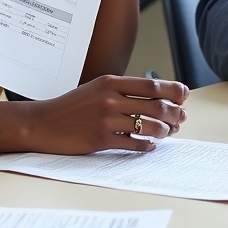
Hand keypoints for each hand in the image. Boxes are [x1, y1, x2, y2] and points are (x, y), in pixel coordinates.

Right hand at [20, 75, 188, 153]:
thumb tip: (153, 97)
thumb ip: (121, 90)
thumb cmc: (71, 107)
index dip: (173, 90)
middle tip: (182, 118)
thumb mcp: (96, 88)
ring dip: (165, 130)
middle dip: (175, 113)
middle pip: (156, 105)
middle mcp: (110, 99)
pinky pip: (134, 143)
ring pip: (149, 125)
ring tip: (168, 132)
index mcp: (110, 82)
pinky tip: (151, 145)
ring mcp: (106, 119)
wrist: (43, 123)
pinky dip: (147, 145)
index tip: (184, 95)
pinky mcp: (101, 140)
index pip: (151, 84)